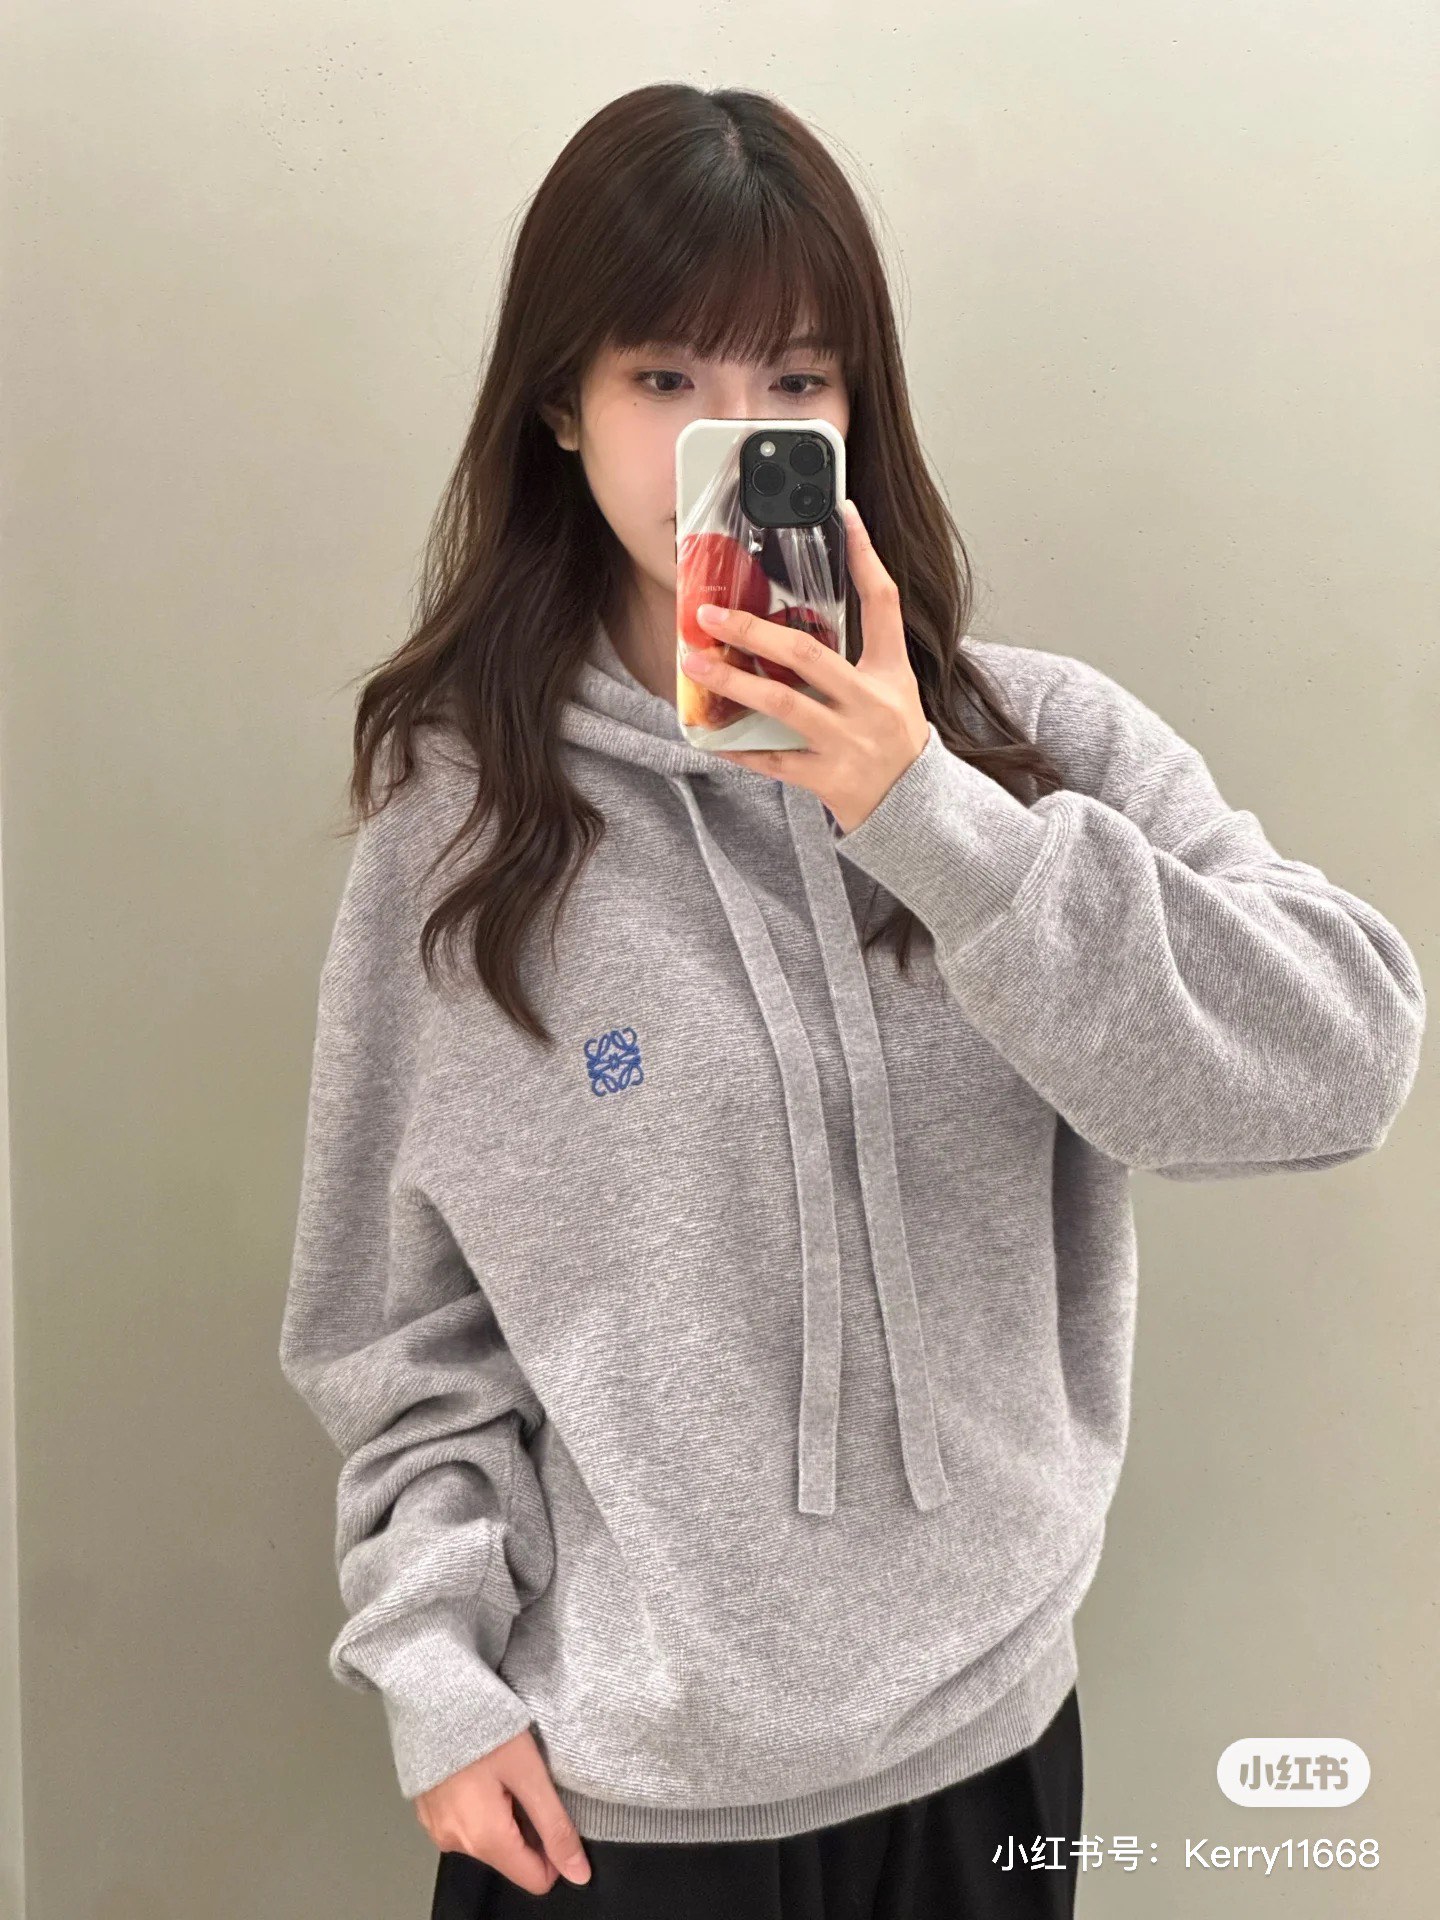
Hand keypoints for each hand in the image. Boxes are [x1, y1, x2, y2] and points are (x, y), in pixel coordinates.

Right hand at [414, 1726, 591, 1893]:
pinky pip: (465, 1825)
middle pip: (511, 1858)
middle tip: (523, 1780)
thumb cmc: (484, 1726)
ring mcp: (437, 1830)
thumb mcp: (531, 1773)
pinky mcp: (428, 1814)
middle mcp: (456, 1844)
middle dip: (526, 1826)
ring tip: (500, 1771)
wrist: (432, 1695)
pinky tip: (480, 1772)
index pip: (535, 1880)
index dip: (555, 1851)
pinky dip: (480, 1806)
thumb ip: (555, 1827)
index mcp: (484, 1840)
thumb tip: (578, 1873)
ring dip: (503, 1814)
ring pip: (489, 1841)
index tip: (553, 1811)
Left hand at [680, 499, 929, 833]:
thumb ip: (862, 646)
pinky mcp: (828, 779)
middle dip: (753, 631)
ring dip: (732, 683)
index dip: (865, 556)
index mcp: (890, 672)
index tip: (842, 514)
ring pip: (782, 706)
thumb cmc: (894, 736)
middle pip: (808, 656)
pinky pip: (773, 760)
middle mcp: (870, 703)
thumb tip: (808, 611)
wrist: (917, 805)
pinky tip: (708, 733)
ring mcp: (848, 743)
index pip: (882, 602)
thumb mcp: (893, 685)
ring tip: (695, 664)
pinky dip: (739, 747)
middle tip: (709, 614)